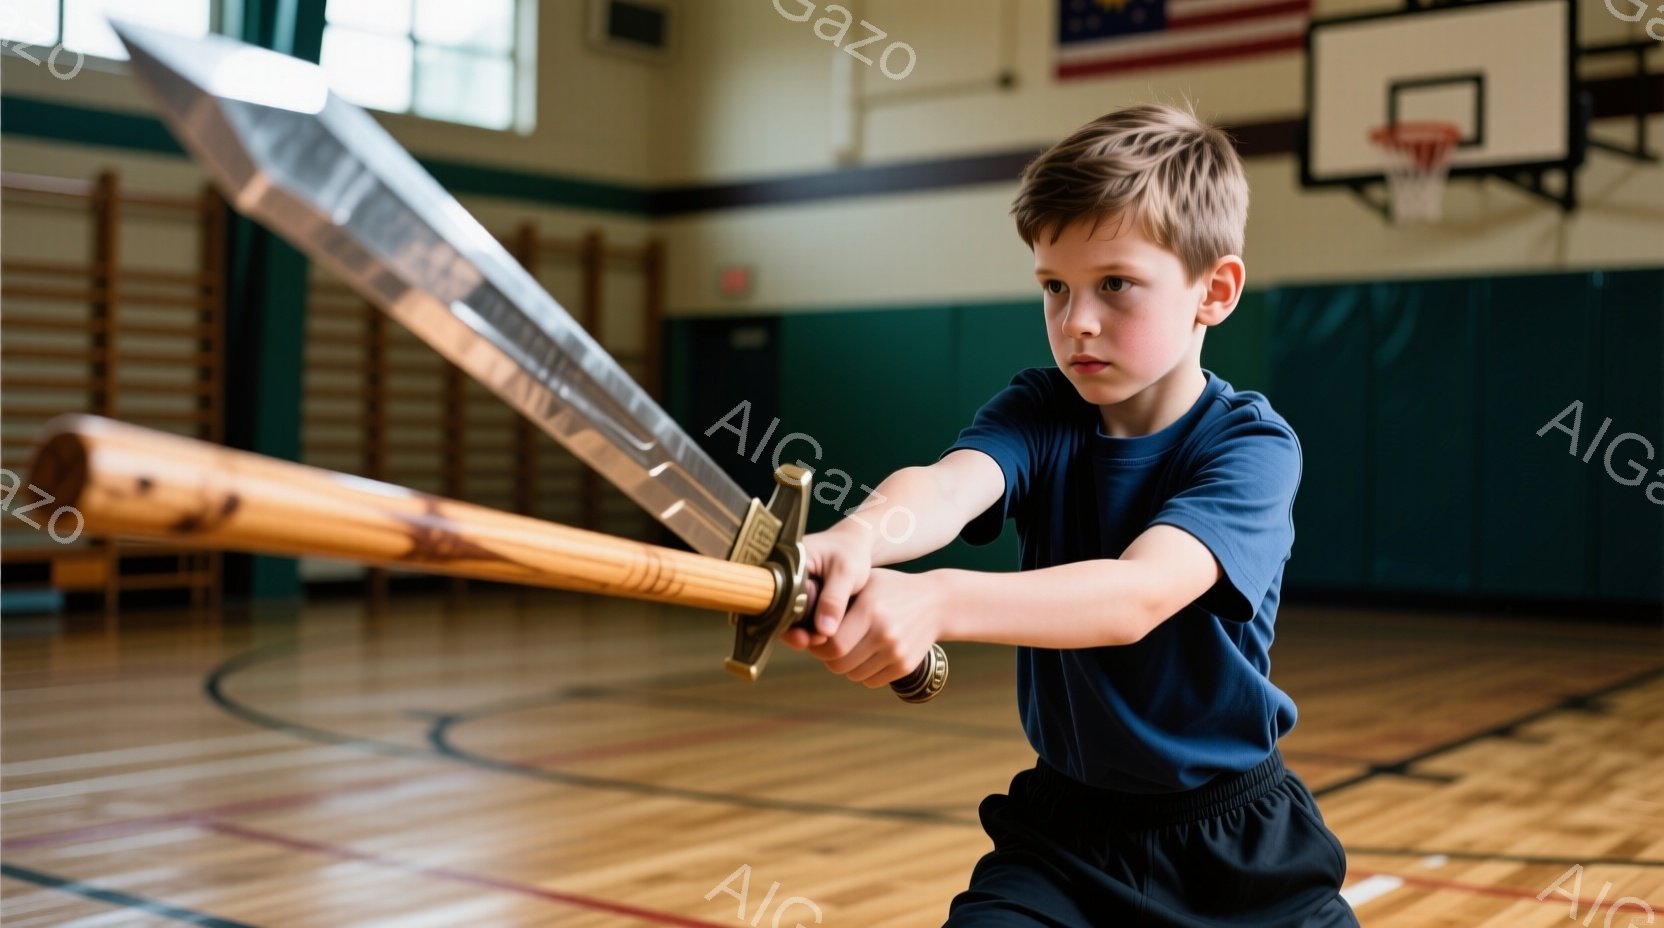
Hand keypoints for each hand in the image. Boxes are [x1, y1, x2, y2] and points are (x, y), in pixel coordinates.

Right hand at [779, 526, 872, 651]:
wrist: (854, 545)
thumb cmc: (850, 552)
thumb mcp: (846, 572)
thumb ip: (834, 599)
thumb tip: (823, 632)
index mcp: (786, 560)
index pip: (777, 595)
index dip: (788, 620)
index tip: (805, 637)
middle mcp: (780, 573)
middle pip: (777, 608)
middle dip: (793, 629)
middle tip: (814, 642)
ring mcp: (785, 584)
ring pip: (785, 614)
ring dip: (799, 630)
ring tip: (820, 640)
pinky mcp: (794, 594)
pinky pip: (793, 614)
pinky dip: (805, 627)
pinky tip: (819, 636)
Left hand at [809, 568, 944, 687]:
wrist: (936, 602)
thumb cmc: (891, 589)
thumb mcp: (865, 582)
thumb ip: (837, 600)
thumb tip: (803, 622)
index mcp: (871, 610)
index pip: (831, 644)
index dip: (818, 646)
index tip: (818, 638)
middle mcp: (884, 633)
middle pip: (839, 664)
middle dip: (829, 658)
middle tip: (831, 645)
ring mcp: (897, 652)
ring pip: (853, 675)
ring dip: (846, 665)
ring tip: (853, 646)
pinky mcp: (905, 666)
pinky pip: (871, 681)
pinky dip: (864, 672)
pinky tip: (870, 653)